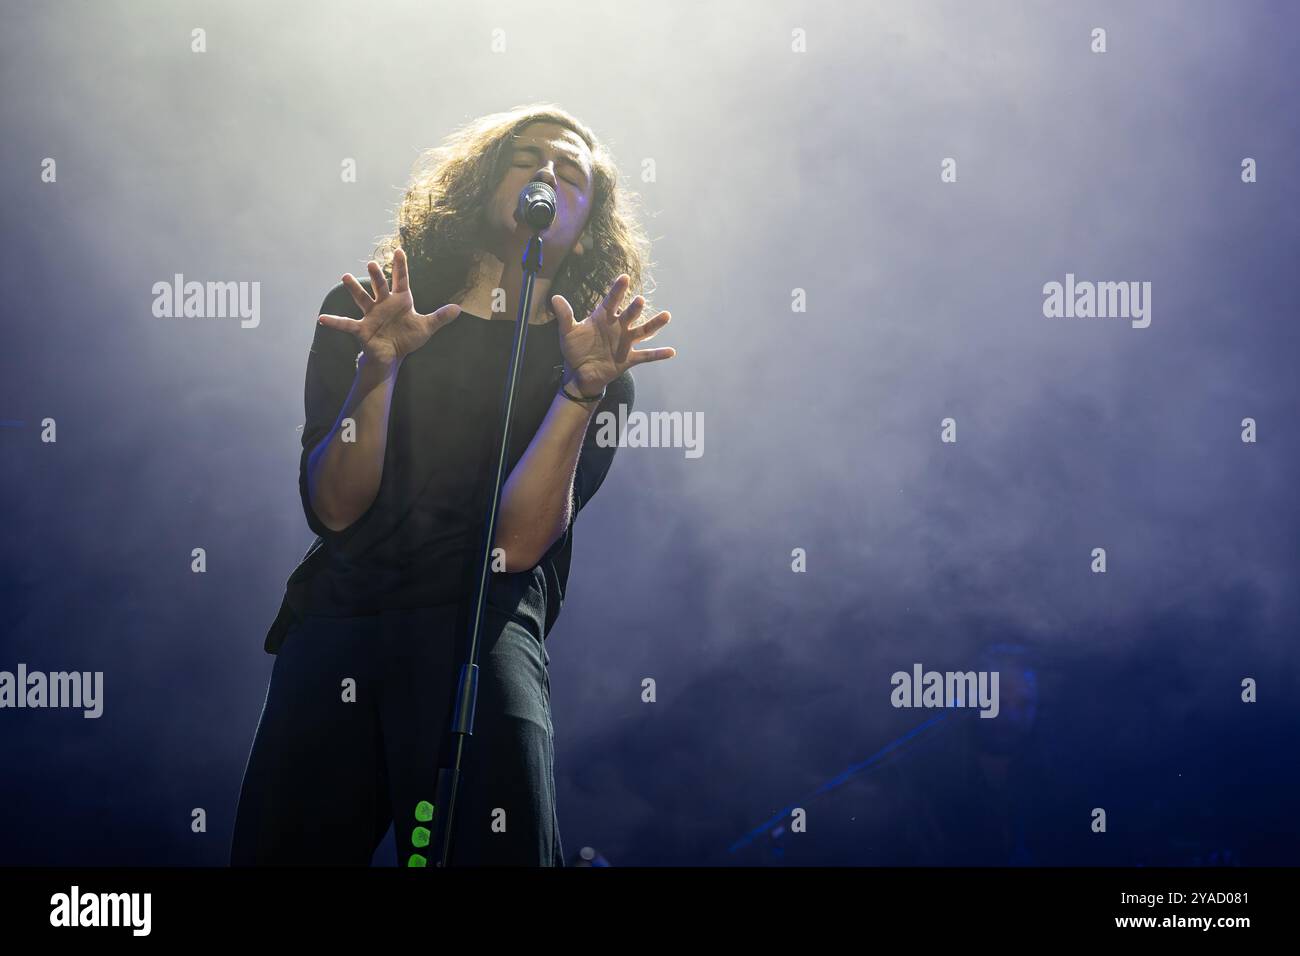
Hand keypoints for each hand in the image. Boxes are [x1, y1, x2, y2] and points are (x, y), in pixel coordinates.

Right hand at [318, 248, 460, 367]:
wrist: (392, 356)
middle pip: (379, 286)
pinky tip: (322, 319)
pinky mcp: (362, 329)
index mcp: (399, 300)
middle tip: (372, 263)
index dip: (400, 266)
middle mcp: (383, 304)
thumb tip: (459, 309)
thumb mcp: (425, 328)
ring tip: (345, 276)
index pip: (401, 279)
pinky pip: (346, 324)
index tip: (399, 250)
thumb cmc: (406, 338)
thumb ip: (440, 317)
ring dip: (354, 289)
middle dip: (376, 275)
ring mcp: (371, 315)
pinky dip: (335, 322)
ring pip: (362, 298)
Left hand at [551, 274, 674, 396]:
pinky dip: (658, 354)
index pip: (612, 300)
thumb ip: (565, 316)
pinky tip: (671, 351)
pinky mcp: (629, 358)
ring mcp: (625, 342)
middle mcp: (618, 327)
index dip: (618, 290)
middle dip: (634, 309)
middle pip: (629, 315)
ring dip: (654, 324)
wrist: (579, 373)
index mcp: (603, 317)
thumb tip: (555, 297)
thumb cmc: (575, 349)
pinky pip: (646, 355)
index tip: (624, 277)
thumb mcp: (568, 332)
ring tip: (666, 316)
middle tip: (639, 301)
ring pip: (643, 331)